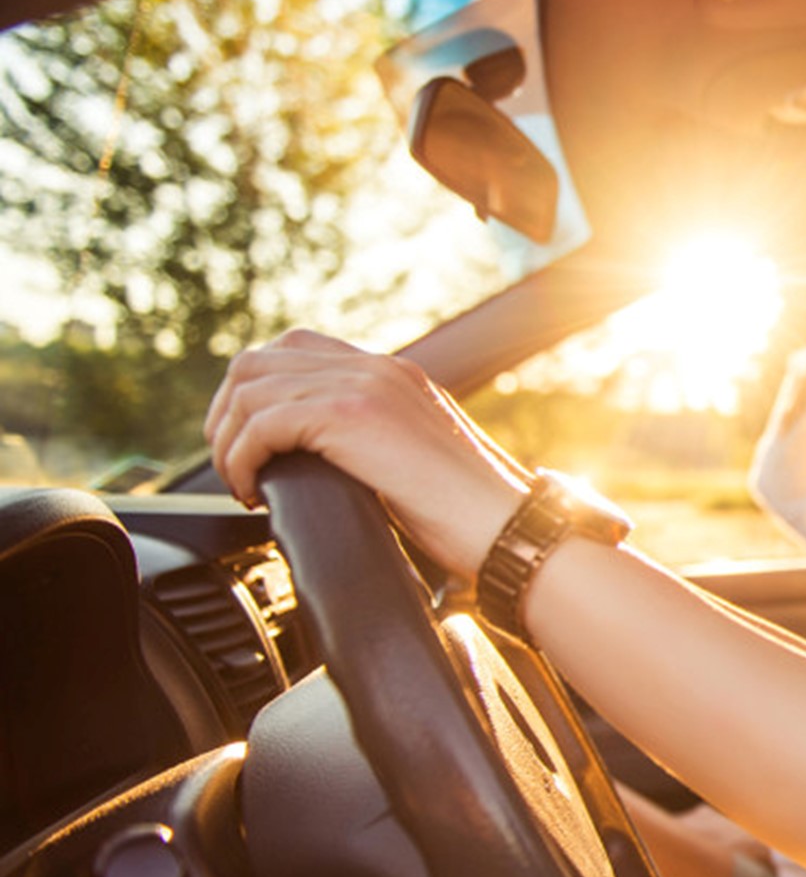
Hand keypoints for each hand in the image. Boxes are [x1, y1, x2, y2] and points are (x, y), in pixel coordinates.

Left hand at [203, 329, 527, 576]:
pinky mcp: (352, 415)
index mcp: (393, 374)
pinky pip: (262, 424)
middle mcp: (377, 367)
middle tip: (234, 466)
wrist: (508, 528)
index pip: (296, 349)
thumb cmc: (471, 517)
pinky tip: (252, 493)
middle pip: (258, 361)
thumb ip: (376, 444)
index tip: (249, 444)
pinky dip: (241, 460)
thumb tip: (322, 467)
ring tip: (240, 483)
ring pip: (249, 389)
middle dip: (227, 416)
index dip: (256, 394)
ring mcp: (365, 385)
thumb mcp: (417, 462)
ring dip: (228, 441)